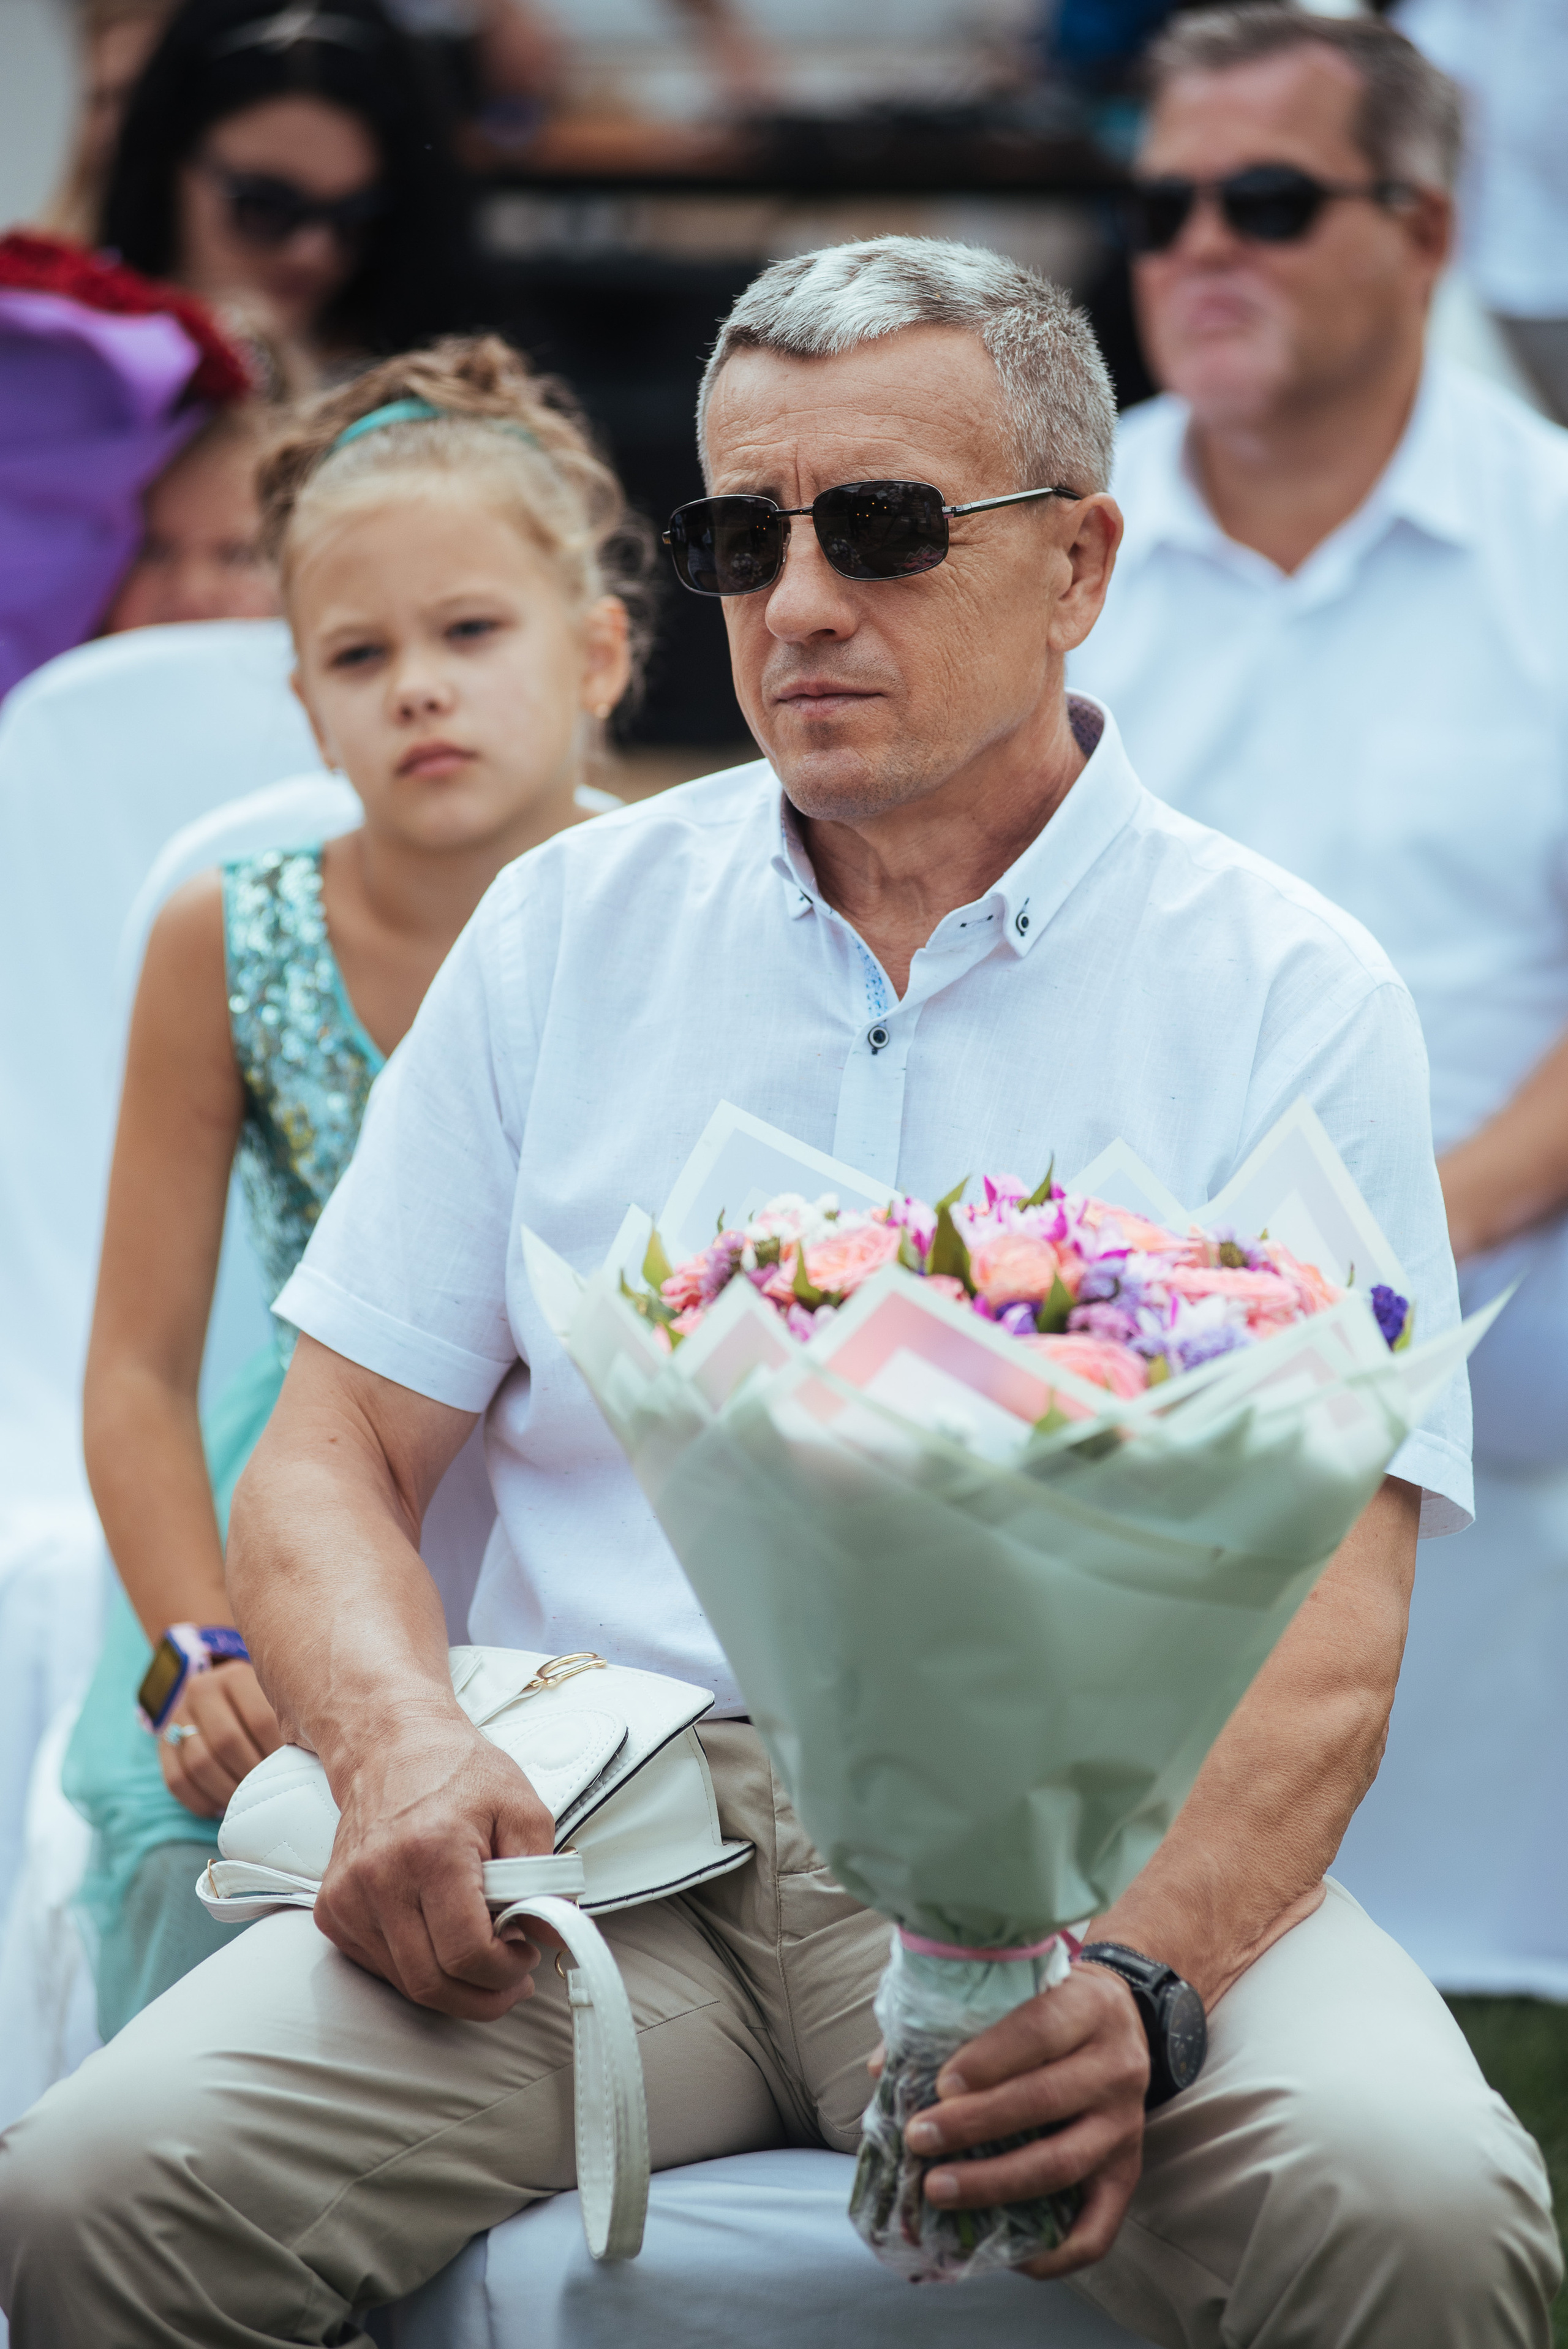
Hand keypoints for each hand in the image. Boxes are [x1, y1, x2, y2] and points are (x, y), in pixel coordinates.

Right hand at [157, 1659, 281, 1817]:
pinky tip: (222, 1808)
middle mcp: (202, 1690)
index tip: (295, 1775)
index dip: (277, 1754)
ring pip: (200, 1764)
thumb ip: (290, 1721)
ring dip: (228, 1792)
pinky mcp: (162, 1743)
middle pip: (227, 1743)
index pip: (261, 1720)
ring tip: (251, 1806)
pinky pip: (176, 1780)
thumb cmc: (261, 1705)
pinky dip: (201, 1801)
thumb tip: (316, 1761)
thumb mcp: (275, 1699)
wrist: (215, 1694)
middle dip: (253, 1777)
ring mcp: (178, 1716)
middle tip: (273, 1795)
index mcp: (237, 1676)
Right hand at [313, 1718, 557, 2021]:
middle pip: (432, 1983)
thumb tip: (550, 1931)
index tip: (524, 1955)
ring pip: (404, 1983)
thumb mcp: (522, 1808)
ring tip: (481, 1954)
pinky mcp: (332, 1910)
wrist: (391, 1745)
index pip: (467, 1953)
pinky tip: (440, 1939)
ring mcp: (348, 1898)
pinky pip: (379, 1967)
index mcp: (431, 1851)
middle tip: (511, 1978)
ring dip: (451, 1985)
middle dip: (482, 1995)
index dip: (504, 1970)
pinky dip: (417, 1967)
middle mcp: (379, 1878)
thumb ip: (544, 1874)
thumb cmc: (457, 1772)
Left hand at [900, 1963, 1148, 2279]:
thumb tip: (881, 2069)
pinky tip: (1007, 2254)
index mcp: (1087, 2008)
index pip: (1039, 2030)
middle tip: (918, 2138)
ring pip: (1062, 2164)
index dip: (988, 2059)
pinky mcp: (1126, 2176)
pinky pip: (1098, 2229)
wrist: (1121, 2022)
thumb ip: (954, 2020)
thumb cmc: (1049, 2008)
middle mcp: (1115, 2068)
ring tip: (937, 2187)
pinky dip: (1054, 2253)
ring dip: (994, 2182)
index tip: (941, 2084)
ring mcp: (1124, 2127)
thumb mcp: (1019, 1990)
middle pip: (1045, 2101)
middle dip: (974, 2125)